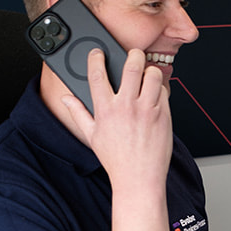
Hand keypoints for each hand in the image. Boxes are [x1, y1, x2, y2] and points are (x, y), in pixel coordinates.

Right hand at [62, 48, 172, 190]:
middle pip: (131, 66)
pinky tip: (156, 95)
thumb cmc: (116, 159)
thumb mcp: (92, 136)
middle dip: (133, 54)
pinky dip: (161, 90)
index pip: (97, 74)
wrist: (139, 178)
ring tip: (147, 75)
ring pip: (153, 75)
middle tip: (133, 55)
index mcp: (105, 110)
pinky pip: (165, 93)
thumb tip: (66, 99)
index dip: (96, 58)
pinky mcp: (164, 116)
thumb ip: (79, 113)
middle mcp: (126, 107)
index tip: (98, 52)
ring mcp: (147, 110)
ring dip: (151, 71)